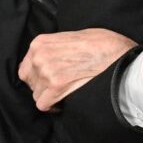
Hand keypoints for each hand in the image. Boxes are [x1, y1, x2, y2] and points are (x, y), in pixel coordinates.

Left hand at [19, 28, 136, 110]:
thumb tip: (54, 57)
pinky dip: (53, 106)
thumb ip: (56, 47)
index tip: (48, 80)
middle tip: (58, 87)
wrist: (116, 53)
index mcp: (40, 42)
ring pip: (36, 95)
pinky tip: (64, 101)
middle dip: (43, 87)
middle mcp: (39, 56)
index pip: (26, 67)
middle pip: (30, 82)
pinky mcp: (56, 86)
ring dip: (49, 97)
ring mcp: (46, 71)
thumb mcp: (74, 36)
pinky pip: (43, 104)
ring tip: (64, 93)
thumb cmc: (101, 43)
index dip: (37, 76)